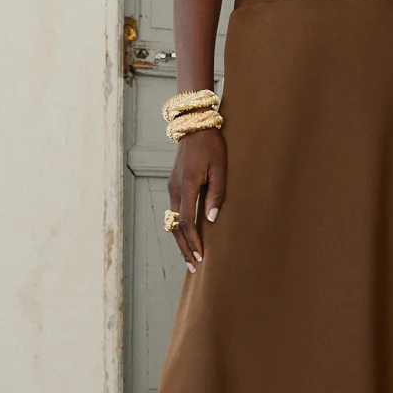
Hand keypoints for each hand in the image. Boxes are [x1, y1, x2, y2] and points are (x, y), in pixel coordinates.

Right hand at [168, 129, 226, 271]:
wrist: (194, 124)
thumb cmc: (212, 144)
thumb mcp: (220, 168)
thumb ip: (217, 194)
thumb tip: (212, 219)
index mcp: (187, 185)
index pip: (187, 222)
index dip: (193, 242)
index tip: (201, 257)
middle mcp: (175, 189)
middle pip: (175, 227)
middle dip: (184, 248)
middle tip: (193, 267)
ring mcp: (172, 187)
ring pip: (173, 221)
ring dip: (181, 240)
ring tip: (190, 257)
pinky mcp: (174, 185)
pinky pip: (175, 212)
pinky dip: (179, 228)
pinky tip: (187, 237)